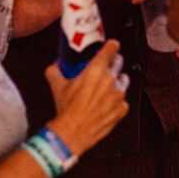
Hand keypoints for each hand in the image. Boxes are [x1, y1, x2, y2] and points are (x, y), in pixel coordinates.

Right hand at [44, 40, 129, 154]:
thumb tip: (55, 65)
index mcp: (96, 69)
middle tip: (106, 66)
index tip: (110, 46)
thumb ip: (55, 71)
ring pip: (124, 80)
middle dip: (113, 62)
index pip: (112, 48)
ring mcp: (118, 95)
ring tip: (108, 85)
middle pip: (119, 61)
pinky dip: (117, 100)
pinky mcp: (122, 109)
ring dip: (117, 79)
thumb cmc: (67, 109)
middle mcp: (110, 79)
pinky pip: (123, 100)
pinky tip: (108, 103)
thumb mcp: (57, 86)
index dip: (111, 45)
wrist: (73, 132)